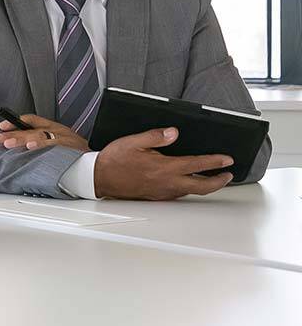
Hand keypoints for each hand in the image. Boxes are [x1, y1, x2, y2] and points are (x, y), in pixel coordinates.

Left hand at [0, 113, 89, 151]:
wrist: (99, 162)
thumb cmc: (79, 155)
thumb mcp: (61, 143)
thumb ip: (44, 142)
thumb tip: (22, 146)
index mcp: (54, 128)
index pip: (31, 120)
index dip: (15, 121)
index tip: (2, 127)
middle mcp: (57, 131)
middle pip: (30, 129)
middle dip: (12, 134)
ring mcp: (63, 138)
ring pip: (38, 135)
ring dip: (21, 139)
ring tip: (8, 143)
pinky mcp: (68, 147)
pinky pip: (52, 145)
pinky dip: (41, 145)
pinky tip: (30, 147)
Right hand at [94, 127, 234, 199]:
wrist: (99, 178)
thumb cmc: (114, 160)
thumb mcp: (133, 141)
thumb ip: (156, 137)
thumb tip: (174, 132)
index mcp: (163, 167)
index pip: (196, 164)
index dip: (215, 162)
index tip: (227, 160)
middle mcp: (166, 182)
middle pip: (202, 186)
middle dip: (219, 181)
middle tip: (228, 175)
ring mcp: (163, 192)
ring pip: (191, 190)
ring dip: (205, 185)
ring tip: (213, 178)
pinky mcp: (157, 196)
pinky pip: (179, 193)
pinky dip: (190, 187)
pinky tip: (189, 182)